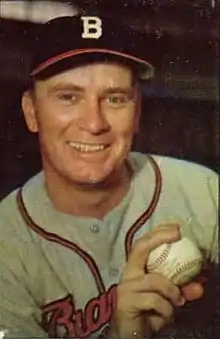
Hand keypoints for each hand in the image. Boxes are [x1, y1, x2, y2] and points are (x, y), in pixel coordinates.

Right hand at [110, 224, 185, 338]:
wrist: (129, 335)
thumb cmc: (147, 313)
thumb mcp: (167, 300)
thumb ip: (181, 290)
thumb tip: (200, 285)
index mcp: (136, 269)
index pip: (143, 244)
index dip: (158, 233)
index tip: (176, 228)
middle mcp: (128, 274)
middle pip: (140, 248)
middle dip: (158, 237)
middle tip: (177, 233)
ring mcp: (125, 287)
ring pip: (155, 280)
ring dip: (172, 291)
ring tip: (178, 301)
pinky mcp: (125, 302)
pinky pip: (154, 300)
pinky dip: (166, 309)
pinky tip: (165, 316)